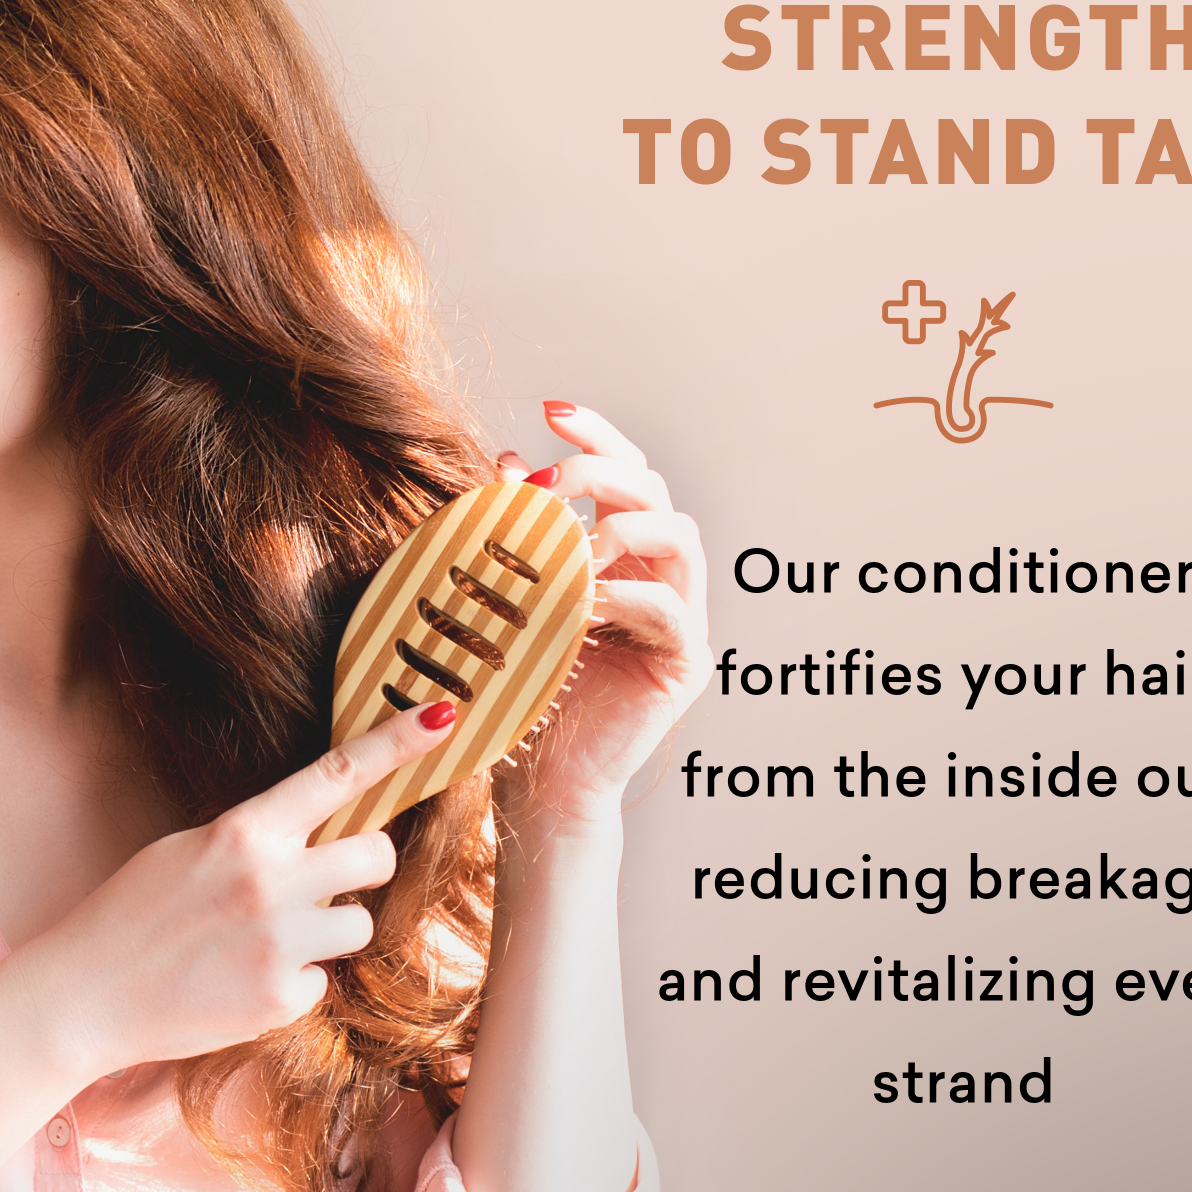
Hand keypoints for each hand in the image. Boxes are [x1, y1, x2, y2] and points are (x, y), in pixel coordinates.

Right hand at [22, 702, 457, 1076]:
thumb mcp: (192, 848)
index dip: (397, 743)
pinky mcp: (278, 1000)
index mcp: (246, 831)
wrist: (79, 999)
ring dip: (327, 931)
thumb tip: (324, 828)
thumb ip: (261, 836)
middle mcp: (270, 882)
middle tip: (328, 879)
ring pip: (358, 925)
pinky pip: (322, 981)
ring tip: (264, 940)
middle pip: (376, 857)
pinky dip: (293, 982)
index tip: (444, 717)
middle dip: (365, 866)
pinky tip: (243, 981)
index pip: (339, 773)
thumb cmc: (134, 914)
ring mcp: (278, 945)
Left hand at [495, 403, 709, 824]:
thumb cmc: (523, 691)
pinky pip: (670, 609)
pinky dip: (623, 596)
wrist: (541, 781)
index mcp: (620, 554)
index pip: (623, 474)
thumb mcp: (512, 599)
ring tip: (570, 549)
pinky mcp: (685, 663)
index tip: (552, 410)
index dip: (596, 434)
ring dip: (620, 527)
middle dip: (599, 471)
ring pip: (680, 535)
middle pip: (653, 490)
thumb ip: (516, 538)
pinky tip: (579, 602)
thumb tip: (506, 464)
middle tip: (546, 482)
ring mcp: (678, 618)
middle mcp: (656, 576)